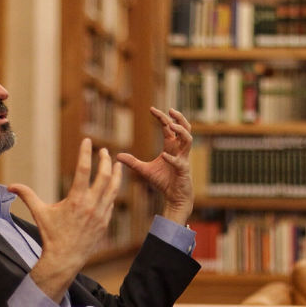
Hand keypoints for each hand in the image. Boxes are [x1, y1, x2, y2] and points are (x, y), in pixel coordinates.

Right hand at [9, 139, 121, 302]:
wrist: (64, 259)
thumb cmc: (51, 235)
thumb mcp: (39, 213)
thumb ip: (27, 196)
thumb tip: (10, 186)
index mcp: (76, 199)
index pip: (84, 170)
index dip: (86, 153)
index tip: (88, 141)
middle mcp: (92, 205)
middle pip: (104, 176)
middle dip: (105, 160)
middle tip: (103, 151)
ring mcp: (101, 214)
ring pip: (113, 189)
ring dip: (116, 174)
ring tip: (116, 164)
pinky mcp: (105, 222)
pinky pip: (111, 202)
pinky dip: (112, 192)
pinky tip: (111, 186)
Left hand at [117, 107, 192, 225]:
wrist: (174, 197)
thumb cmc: (163, 182)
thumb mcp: (145, 170)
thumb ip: (132, 162)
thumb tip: (117, 156)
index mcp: (171, 146)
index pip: (169, 127)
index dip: (162, 117)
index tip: (151, 109)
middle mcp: (179, 150)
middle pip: (184, 128)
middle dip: (179, 118)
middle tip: (170, 110)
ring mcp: (183, 159)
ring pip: (188, 140)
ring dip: (181, 132)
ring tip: (171, 125)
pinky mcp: (183, 170)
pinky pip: (179, 162)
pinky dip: (172, 158)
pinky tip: (164, 156)